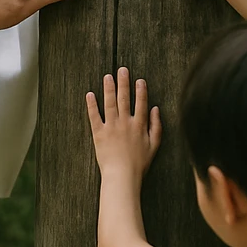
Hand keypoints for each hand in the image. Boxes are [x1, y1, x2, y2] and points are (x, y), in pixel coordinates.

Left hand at [87, 67, 161, 184]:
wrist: (122, 176)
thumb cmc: (140, 164)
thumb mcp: (154, 145)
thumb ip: (156, 126)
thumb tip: (156, 109)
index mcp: (139, 125)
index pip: (141, 103)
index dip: (140, 90)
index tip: (139, 79)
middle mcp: (125, 122)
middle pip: (124, 98)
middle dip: (124, 83)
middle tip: (122, 69)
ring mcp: (111, 127)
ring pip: (110, 103)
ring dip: (108, 88)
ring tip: (107, 76)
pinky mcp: (99, 133)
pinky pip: (94, 116)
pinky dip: (91, 105)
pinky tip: (89, 94)